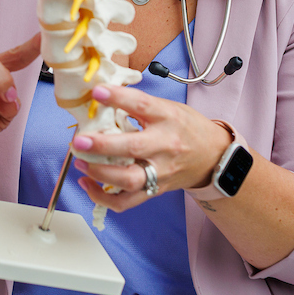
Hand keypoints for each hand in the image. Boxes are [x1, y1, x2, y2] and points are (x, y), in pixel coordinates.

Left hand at [70, 84, 232, 211]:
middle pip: (133, 148)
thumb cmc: (186, 128)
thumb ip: (139, 105)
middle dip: (103, 146)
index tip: (97, 92)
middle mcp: (165, 146)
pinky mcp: (155, 190)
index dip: (118, 98)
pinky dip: (103, 198)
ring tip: (80, 163)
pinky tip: (87, 185)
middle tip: (80, 141)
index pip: (142, 106)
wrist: (213, 157)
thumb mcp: (168, 108)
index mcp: (168, 118)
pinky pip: (127, 201)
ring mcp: (160, 171)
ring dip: (100, 174)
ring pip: (129, 180)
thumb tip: (102, 97)